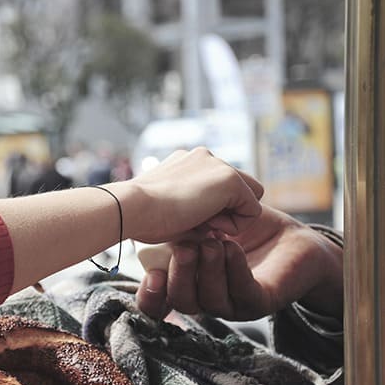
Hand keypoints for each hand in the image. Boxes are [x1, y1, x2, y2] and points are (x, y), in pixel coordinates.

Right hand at [119, 147, 263, 243]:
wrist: (132, 207)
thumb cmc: (142, 216)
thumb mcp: (168, 207)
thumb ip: (192, 209)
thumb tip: (213, 227)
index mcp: (187, 161)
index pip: (217, 185)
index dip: (213, 209)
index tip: (192, 222)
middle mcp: (205, 157)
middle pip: (239, 187)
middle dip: (227, 210)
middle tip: (201, 225)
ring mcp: (219, 165)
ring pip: (249, 197)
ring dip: (230, 217)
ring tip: (201, 224)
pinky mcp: (230, 180)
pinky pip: (252, 210)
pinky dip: (235, 225)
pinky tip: (208, 225)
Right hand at [136, 204, 343, 320]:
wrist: (289, 239)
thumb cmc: (244, 231)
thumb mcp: (205, 223)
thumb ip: (181, 227)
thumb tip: (150, 215)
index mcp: (189, 285)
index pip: (159, 304)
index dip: (150, 295)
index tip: (150, 273)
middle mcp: (207, 299)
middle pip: (182, 302)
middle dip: (180, 275)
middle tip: (184, 247)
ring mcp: (233, 304)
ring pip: (210, 300)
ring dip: (208, 269)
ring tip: (212, 242)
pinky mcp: (260, 302)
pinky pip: (243, 291)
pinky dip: (234, 268)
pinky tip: (232, 247)